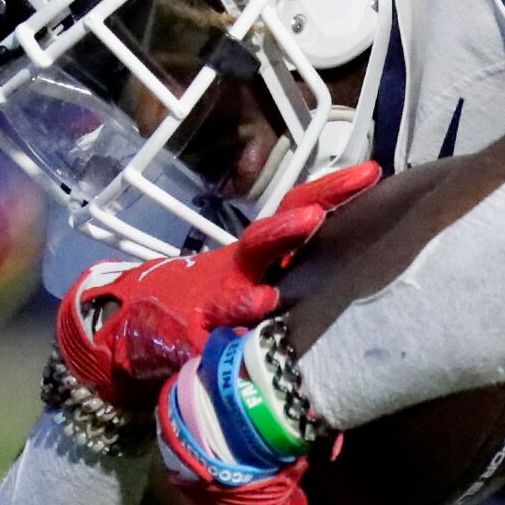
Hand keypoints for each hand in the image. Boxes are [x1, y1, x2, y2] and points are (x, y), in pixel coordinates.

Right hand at [54, 162, 377, 409]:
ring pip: (252, 254)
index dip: (335, 192)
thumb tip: (361, 270)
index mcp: (262, 254)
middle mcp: (244, 264)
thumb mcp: (254, 293)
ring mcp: (218, 289)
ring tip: (312, 223)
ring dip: (281, 236)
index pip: (300, 212)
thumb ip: (297, 287)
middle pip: (281, 225)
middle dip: (314, 205)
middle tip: (351, 188)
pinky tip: (259, 306)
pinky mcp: (194, 324)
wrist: (131, 332)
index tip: (373, 171)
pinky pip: (218, 317)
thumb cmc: (211, 310)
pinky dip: (237, 311)